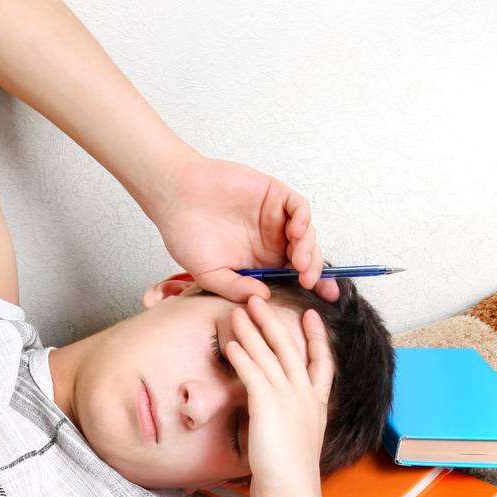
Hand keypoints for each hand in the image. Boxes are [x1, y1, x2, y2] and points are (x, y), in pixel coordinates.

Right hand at [147, 151, 339, 304]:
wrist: (174, 196)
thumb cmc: (185, 234)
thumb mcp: (209, 274)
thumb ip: (235, 288)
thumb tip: (263, 298)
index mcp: (258, 263)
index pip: (292, 277)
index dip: (310, 288)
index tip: (323, 302)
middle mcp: (270, 241)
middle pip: (305, 257)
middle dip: (313, 271)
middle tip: (308, 282)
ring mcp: (273, 218)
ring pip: (305, 234)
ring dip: (309, 249)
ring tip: (300, 262)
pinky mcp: (273, 194)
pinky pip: (298, 207)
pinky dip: (303, 219)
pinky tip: (296, 231)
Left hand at [225, 297, 332, 496]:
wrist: (293, 494)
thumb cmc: (291, 479)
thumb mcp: (297, 445)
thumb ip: (290, 426)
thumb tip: (274, 424)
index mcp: (317, 405)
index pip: (322, 362)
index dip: (316, 337)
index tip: (310, 316)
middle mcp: (305, 396)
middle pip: (290, 348)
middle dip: (275, 320)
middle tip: (262, 299)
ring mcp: (288, 398)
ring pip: (269, 354)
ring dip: (252, 330)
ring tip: (240, 310)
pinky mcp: (267, 405)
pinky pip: (252, 371)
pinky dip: (241, 354)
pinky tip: (230, 342)